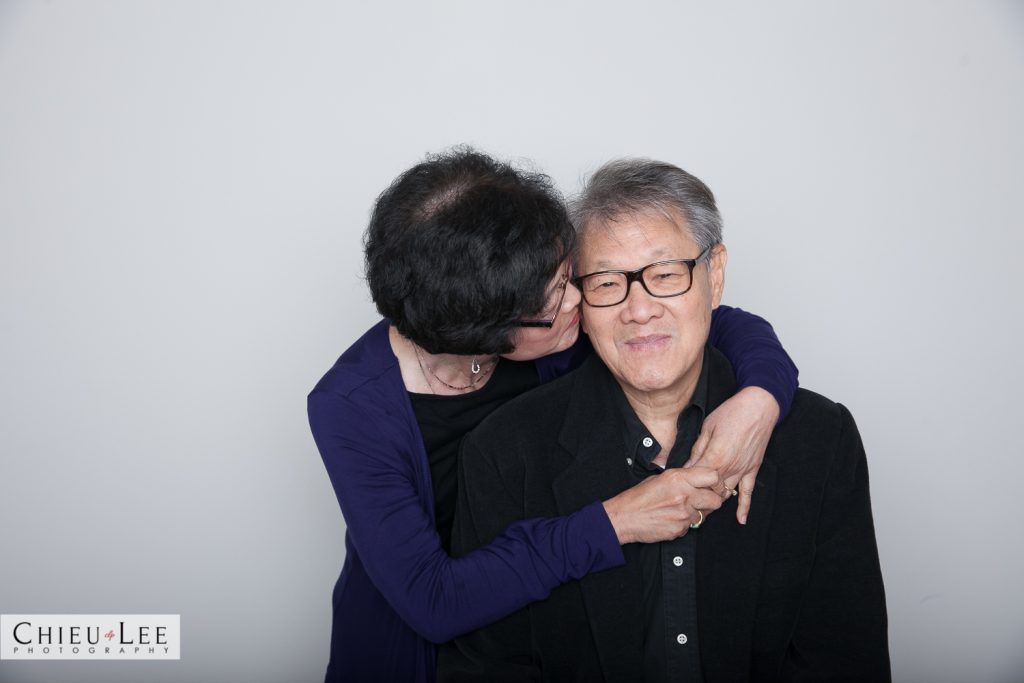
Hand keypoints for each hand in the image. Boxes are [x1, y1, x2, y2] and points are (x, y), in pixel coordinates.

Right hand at [602, 466, 725, 543]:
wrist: (624, 518)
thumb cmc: (639, 497)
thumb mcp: (661, 478)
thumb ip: (683, 478)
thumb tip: (700, 481)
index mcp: (678, 478)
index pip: (713, 477)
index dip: (715, 482)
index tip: (711, 485)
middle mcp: (684, 495)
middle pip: (716, 500)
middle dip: (711, 501)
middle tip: (702, 500)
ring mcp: (683, 514)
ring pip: (705, 515)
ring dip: (698, 513)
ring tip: (681, 509)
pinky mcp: (680, 529)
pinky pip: (691, 526)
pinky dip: (685, 523)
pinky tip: (672, 518)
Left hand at [686, 386, 778, 524]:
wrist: (758, 407)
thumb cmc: (731, 413)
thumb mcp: (707, 428)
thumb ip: (697, 450)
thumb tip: (686, 465)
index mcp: (714, 457)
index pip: (695, 480)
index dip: (684, 486)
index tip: (676, 490)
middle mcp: (728, 468)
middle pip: (709, 492)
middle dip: (697, 499)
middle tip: (686, 506)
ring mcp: (742, 470)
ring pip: (725, 495)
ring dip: (714, 503)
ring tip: (703, 512)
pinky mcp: (752, 470)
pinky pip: (748, 492)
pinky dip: (744, 507)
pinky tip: (740, 520)